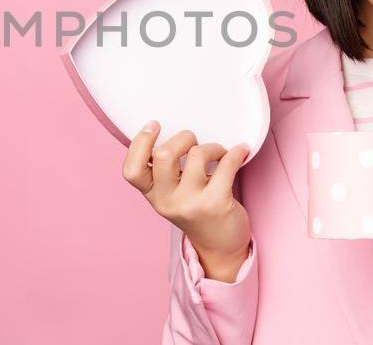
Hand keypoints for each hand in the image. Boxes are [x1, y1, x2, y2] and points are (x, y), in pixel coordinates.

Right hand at [122, 120, 252, 282]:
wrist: (220, 246)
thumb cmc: (197, 211)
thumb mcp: (172, 195)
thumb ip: (165, 172)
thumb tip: (175, 134)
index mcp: (153, 196)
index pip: (132, 170)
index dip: (139, 143)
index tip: (154, 125)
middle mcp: (167, 201)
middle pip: (163, 155)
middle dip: (183, 137)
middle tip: (194, 141)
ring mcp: (191, 204)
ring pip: (196, 155)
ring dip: (212, 147)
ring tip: (220, 153)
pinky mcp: (216, 203)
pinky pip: (226, 164)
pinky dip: (235, 153)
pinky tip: (240, 152)